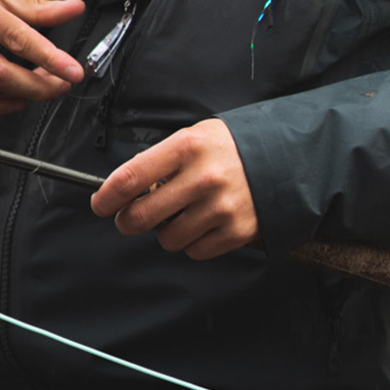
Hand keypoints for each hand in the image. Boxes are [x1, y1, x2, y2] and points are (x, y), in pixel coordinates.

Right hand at [0, 0, 84, 112]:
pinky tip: (17, 99)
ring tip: (44, 88)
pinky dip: (0, 103)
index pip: (17, 37)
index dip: (50, 58)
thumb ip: (31, 7)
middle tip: (63, 83)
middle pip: (0, 72)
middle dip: (39, 85)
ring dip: (21, 95)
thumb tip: (72, 9)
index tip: (74, 72)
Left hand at [92, 118, 261, 259]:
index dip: (106, 198)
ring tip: (183, 216)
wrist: (288, 158)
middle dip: (128, 221)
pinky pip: (196, 251)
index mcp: (187, 148)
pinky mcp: (238, 231)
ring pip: (167, 239)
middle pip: (140, 216)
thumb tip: (124, 191)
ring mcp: (222, 207)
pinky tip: (205, 225)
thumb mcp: (194, 138)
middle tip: (133, 218)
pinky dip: (194, 242)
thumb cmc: (232, 149)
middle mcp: (203, 178)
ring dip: (168, 232)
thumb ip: (160, 161)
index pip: (128, 179)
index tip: (101, 205)